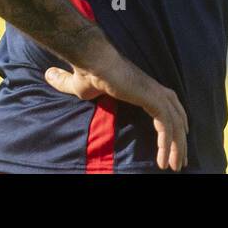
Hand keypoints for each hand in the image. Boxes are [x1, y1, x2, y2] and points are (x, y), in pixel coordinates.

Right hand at [44, 50, 188, 171]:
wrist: (91, 60)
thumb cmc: (87, 72)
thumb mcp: (76, 86)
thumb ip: (66, 83)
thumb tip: (47, 75)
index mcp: (144, 87)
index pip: (167, 106)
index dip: (172, 124)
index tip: (173, 143)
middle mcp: (155, 89)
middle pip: (177, 116)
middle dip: (180, 140)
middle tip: (179, 161)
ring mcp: (155, 93)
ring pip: (175, 124)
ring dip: (176, 147)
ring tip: (173, 167)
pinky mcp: (152, 98)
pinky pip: (166, 126)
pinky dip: (167, 144)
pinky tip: (163, 160)